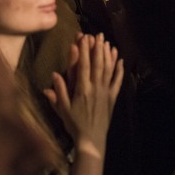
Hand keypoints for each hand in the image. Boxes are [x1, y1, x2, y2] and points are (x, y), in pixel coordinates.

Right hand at [44, 33, 123, 157]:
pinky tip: (120, 61)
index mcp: (82, 89)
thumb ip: (59, 92)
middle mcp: (95, 88)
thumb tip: (53, 75)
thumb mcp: (62, 109)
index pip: (83, 66)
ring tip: (108, 43)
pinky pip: (117, 82)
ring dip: (108, 55)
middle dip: (97, 48)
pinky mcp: (112, 98)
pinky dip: (119, 71)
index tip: (84, 38)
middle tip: (98, 34)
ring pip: (108, 70)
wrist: (91, 140)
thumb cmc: (74, 124)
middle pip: (97, 64)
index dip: (84, 50)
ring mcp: (105, 92)